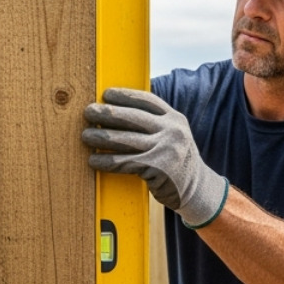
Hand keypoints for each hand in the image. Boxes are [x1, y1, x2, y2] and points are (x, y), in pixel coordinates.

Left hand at [82, 88, 228, 227]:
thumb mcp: (175, 135)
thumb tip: (121, 110)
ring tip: (86, 136)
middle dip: (107, 113)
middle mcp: (172, 131)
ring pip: (125, 140)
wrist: (197, 189)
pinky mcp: (156, 169)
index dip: (125, 95)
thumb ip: (156, 123)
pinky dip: (106, 161)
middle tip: (88, 111)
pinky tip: (93, 159)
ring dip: (101, 137)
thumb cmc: (177, 161)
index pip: (147, 100)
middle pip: (132, 117)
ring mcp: (165, 150)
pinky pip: (124, 162)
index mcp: (175, 119)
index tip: (107, 94)